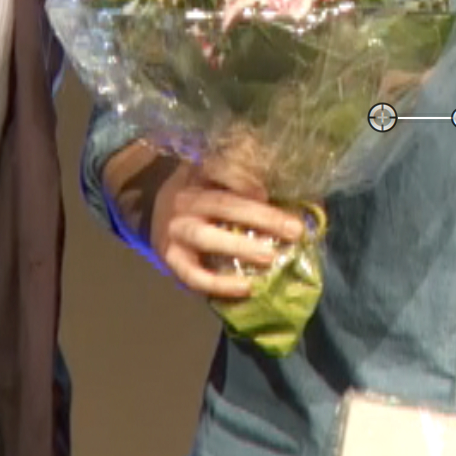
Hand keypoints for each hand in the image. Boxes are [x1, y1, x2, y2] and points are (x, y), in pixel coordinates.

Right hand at [146, 161, 307, 301]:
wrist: (151, 209)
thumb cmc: (200, 192)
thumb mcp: (215, 175)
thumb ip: (249, 177)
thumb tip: (304, 194)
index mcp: (200, 173)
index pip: (220, 168)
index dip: (243, 178)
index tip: (268, 191)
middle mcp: (186, 199)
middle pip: (223, 204)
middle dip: (262, 217)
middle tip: (295, 230)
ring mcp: (176, 231)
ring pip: (207, 238)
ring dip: (241, 248)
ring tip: (271, 259)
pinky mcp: (171, 259)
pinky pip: (194, 276)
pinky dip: (220, 285)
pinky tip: (246, 288)